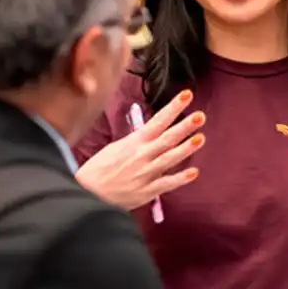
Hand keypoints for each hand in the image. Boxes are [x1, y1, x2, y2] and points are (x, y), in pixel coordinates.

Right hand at [75, 90, 205, 210]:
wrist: (86, 194)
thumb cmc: (100, 169)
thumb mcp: (116, 148)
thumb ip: (137, 140)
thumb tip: (154, 131)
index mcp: (134, 142)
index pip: (158, 121)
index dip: (173, 107)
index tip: (187, 95)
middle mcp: (142, 155)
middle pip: (167, 138)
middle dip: (184, 126)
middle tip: (201, 116)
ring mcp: (145, 173)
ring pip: (169, 159)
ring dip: (185, 148)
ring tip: (201, 138)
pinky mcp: (146, 192)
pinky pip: (166, 184)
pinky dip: (180, 179)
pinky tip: (194, 172)